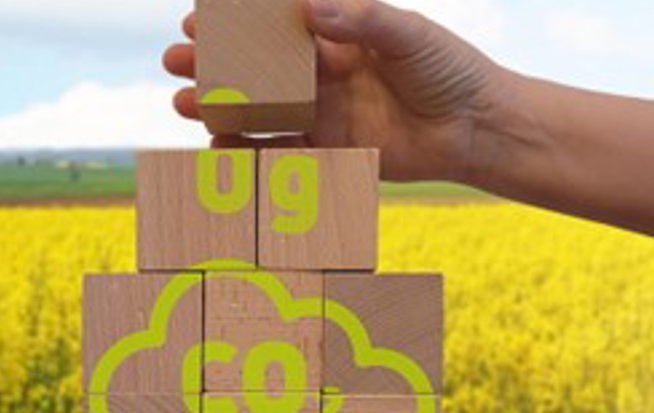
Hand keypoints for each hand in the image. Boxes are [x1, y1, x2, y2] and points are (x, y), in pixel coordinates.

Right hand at [163, 0, 511, 181]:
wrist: (479, 129)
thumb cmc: (450, 71)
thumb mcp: (409, 36)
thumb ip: (361, 20)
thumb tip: (310, 7)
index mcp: (337, 38)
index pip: (274, 27)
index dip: (234, 24)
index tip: (197, 18)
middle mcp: (322, 75)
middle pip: (254, 69)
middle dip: (212, 65)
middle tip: (174, 61)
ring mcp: (322, 115)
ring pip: (258, 111)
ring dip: (219, 108)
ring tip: (181, 104)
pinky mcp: (330, 154)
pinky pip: (279, 156)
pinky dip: (247, 155)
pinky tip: (216, 150)